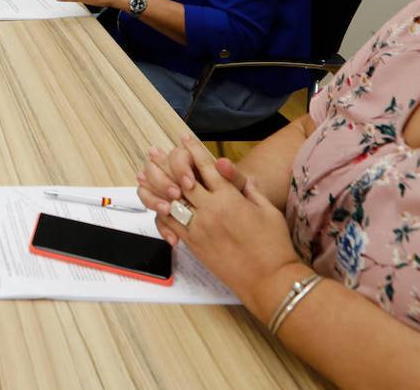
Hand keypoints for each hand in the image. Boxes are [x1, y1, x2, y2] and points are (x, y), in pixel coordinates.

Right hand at [136, 134, 246, 244]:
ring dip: (154, 200)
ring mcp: (170, 195)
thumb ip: (233, 175)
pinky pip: (157, 218)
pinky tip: (173, 236)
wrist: (244, 222)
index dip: (180, 167)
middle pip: (156, 170)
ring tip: (167, 211)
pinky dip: (163, 227)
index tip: (189, 182)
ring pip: (148, 191)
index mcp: (195, 164)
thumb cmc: (240, 199)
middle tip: (175, 195)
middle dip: (162, 183)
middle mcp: (178, 177)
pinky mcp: (170, 215)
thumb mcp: (242, 187)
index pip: (177, 156)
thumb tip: (222, 163)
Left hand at [153, 136, 298, 306]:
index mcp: (230, 198)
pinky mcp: (194, 245)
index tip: (184, 139)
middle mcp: (211, 210)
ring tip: (146, 173)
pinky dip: (161, 212)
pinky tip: (155, 202)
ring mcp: (200, 228)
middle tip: (155, 151)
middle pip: (182, 180)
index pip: (206, 167)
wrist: (269, 278)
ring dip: (157, 185)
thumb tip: (226, 166)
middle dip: (168, 163)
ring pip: (171, 201)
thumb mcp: (267, 208)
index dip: (193, 151)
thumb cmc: (273, 244)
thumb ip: (245, 186)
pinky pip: (171, 225)